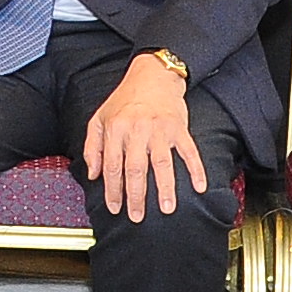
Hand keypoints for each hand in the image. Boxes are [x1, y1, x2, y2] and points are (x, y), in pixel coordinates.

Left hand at [82, 53, 208, 222]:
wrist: (153, 75)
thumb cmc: (124, 99)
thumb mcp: (99, 118)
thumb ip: (92, 147)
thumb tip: (93, 174)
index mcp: (115, 129)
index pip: (112, 166)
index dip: (112, 190)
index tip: (115, 207)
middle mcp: (137, 130)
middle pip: (136, 169)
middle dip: (136, 196)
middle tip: (137, 216)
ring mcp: (160, 130)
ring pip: (162, 163)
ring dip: (164, 188)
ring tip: (166, 208)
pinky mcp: (179, 128)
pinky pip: (189, 152)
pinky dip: (196, 170)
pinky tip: (199, 187)